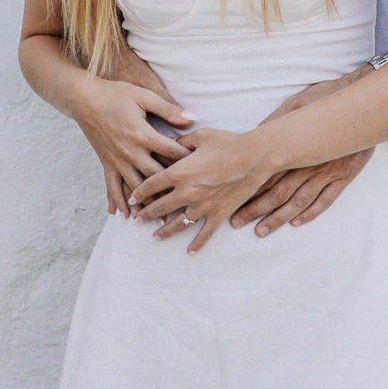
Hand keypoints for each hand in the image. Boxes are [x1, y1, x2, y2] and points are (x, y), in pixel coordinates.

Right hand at [70, 75, 196, 216]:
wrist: (84, 99)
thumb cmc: (116, 94)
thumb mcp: (144, 96)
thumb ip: (168, 109)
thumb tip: (191, 118)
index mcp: (142, 134)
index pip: (171, 152)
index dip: (187, 160)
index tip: (201, 169)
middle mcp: (129, 151)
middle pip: (155, 176)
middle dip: (171, 190)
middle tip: (187, 204)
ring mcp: (116, 159)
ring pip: (134, 187)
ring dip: (147, 204)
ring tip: (159, 220)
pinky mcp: (106, 162)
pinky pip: (112, 186)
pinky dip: (118, 202)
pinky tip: (123, 215)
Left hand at [129, 129, 272, 252]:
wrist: (255, 156)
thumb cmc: (229, 142)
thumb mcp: (201, 135)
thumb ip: (182, 142)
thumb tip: (171, 144)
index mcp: (180, 171)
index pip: (152, 184)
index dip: (139, 192)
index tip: (132, 198)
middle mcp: (188, 192)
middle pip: (160, 206)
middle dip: (147, 214)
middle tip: (138, 219)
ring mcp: (203, 205)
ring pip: (179, 224)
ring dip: (164, 231)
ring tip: (154, 237)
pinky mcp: (219, 213)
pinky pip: (205, 233)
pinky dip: (197, 244)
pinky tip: (189, 253)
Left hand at [229, 70, 374, 236]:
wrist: (366, 103)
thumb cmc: (328, 99)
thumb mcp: (298, 103)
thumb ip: (277, 120)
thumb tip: (256, 133)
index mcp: (296, 148)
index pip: (267, 174)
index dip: (249, 189)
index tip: (233, 202)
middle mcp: (310, 164)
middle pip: (279, 192)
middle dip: (256, 209)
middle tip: (238, 222)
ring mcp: (327, 172)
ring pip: (300, 200)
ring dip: (279, 217)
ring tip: (262, 230)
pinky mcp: (344, 176)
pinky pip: (327, 199)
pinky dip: (312, 213)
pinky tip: (297, 222)